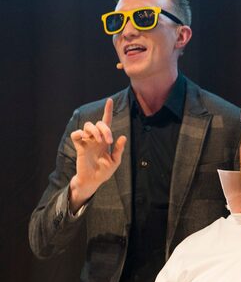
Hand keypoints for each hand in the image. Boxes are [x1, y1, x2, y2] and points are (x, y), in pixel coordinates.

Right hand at [69, 98, 126, 212]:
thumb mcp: (115, 162)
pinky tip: (85, 139)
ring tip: (99, 141)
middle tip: (109, 141)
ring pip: (87, 126)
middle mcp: (96, 138)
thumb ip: (119, 150)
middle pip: (98, 123)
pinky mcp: (79, 146)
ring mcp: (87, 141)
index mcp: (105, 140)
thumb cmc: (104, 172)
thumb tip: (123, 137)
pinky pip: (76, 134)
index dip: (108, 111)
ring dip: (95, 131)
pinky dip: (79, 134)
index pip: (107, 123)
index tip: (110, 100)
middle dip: (105, 129)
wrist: (93, 180)